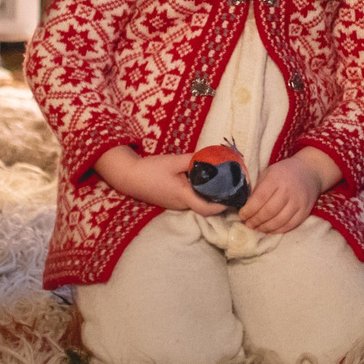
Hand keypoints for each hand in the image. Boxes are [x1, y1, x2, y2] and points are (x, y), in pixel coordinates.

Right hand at [93, 147, 223, 215]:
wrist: (128, 177)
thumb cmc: (150, 169)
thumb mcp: (173, 161)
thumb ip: (194, 159)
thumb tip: (214, 155)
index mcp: (182, 196)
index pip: (208, 208)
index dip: (223, 204)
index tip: (235, 193)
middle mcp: (181, 204)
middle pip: (207, 206)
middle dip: (221, 197)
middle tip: (233, 183)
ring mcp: (176, 204)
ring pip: (199, 202)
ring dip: (211, 194)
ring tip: (224, 179)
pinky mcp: (173, 201)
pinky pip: (192, 199)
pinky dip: (201, 192)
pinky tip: (207, 180)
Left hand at [242, 149, 340, 234]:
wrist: (310, 171)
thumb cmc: (284, 172)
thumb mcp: (268, 173)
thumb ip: (258, 189)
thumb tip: (245, 207)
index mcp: (276, 178)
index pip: (259, 198)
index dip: (249, 210)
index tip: (242, 215)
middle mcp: (288, 190)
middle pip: (269, 212)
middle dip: (255, 221)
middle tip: (248, 224)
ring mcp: (298, 202)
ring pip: (279, 221)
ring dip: (265, 228)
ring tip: (257, 228)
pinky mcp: (305, 211)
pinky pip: (290, 225)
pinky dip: (277, 230)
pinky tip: (269, 229)